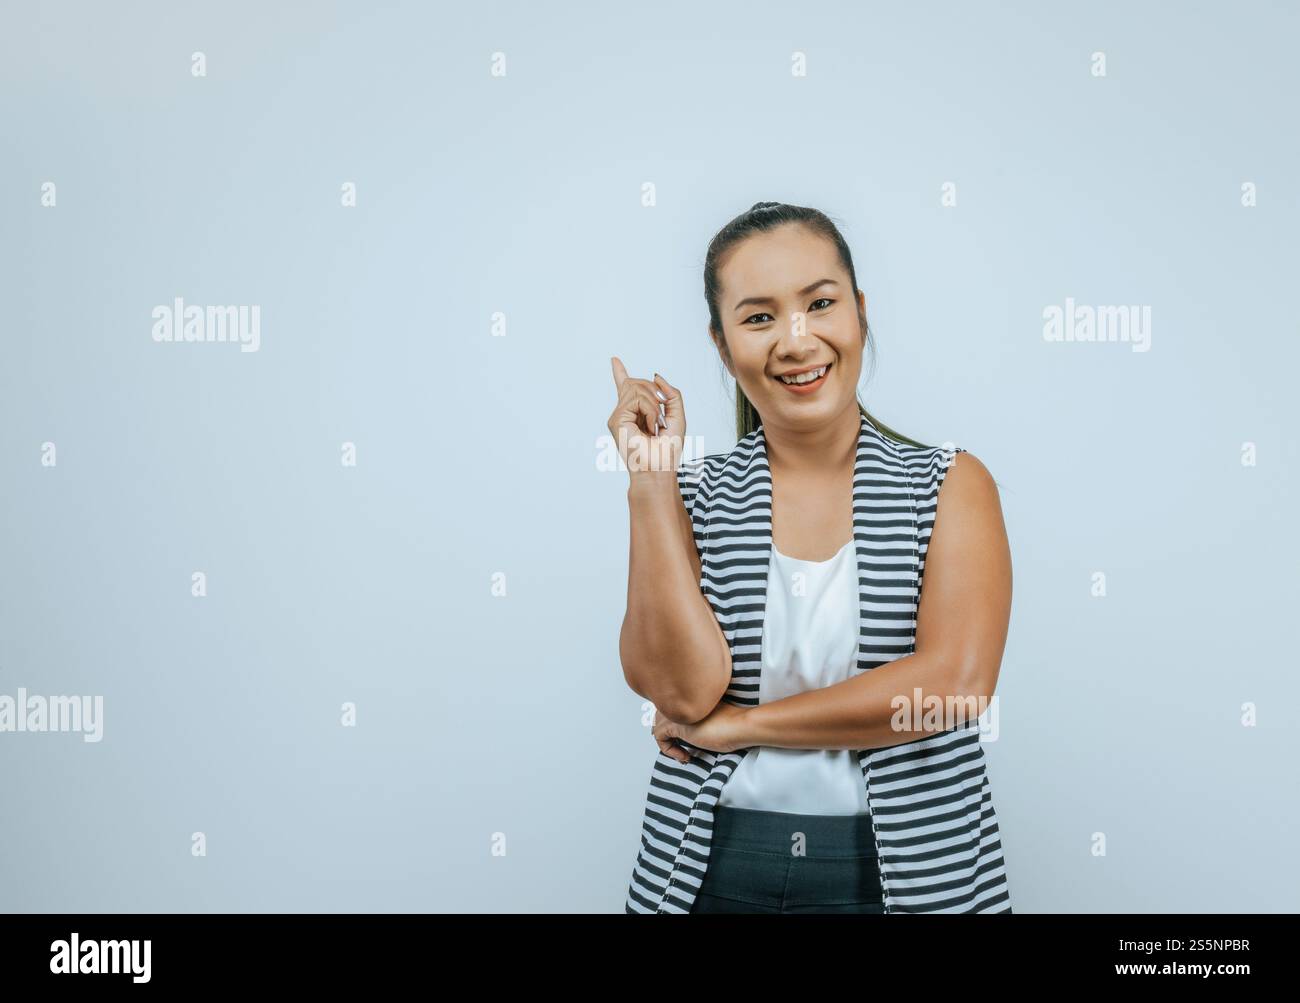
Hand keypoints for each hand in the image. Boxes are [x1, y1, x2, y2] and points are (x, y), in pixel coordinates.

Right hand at [607, 356, 685, 475]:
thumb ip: (672, 394)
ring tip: (655, 426)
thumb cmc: (668, 450)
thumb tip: (656, 376)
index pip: (626, 387)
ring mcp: (619, 415)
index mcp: (637, 412)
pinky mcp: (616, 419)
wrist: (659, 469)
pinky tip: (649, 427)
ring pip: (638, 388)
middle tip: (660, 420)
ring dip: (654, 405)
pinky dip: (650, 411)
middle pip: (638, 382)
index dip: (620, 373)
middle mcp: (625, 412)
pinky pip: (637, 399)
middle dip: (656, 394)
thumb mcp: (678, 416)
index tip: (614, 360)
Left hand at [653, 702, 751, 761]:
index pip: (670, 708)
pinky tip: (685, 756)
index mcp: (690, 697)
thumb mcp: (710, 720)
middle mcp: (680, 700)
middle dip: (667, 734)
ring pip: (657, 725)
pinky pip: (659, 736)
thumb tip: (685, 734)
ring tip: (682, 753)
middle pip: (660, 715)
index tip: (686, 744)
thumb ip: (696, 720)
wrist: (740, 725)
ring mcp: (676, 711)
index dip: (674, 726)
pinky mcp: (675, 724)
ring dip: (667, 742)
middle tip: (681, 749)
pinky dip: (668, 750)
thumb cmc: (733, 725)